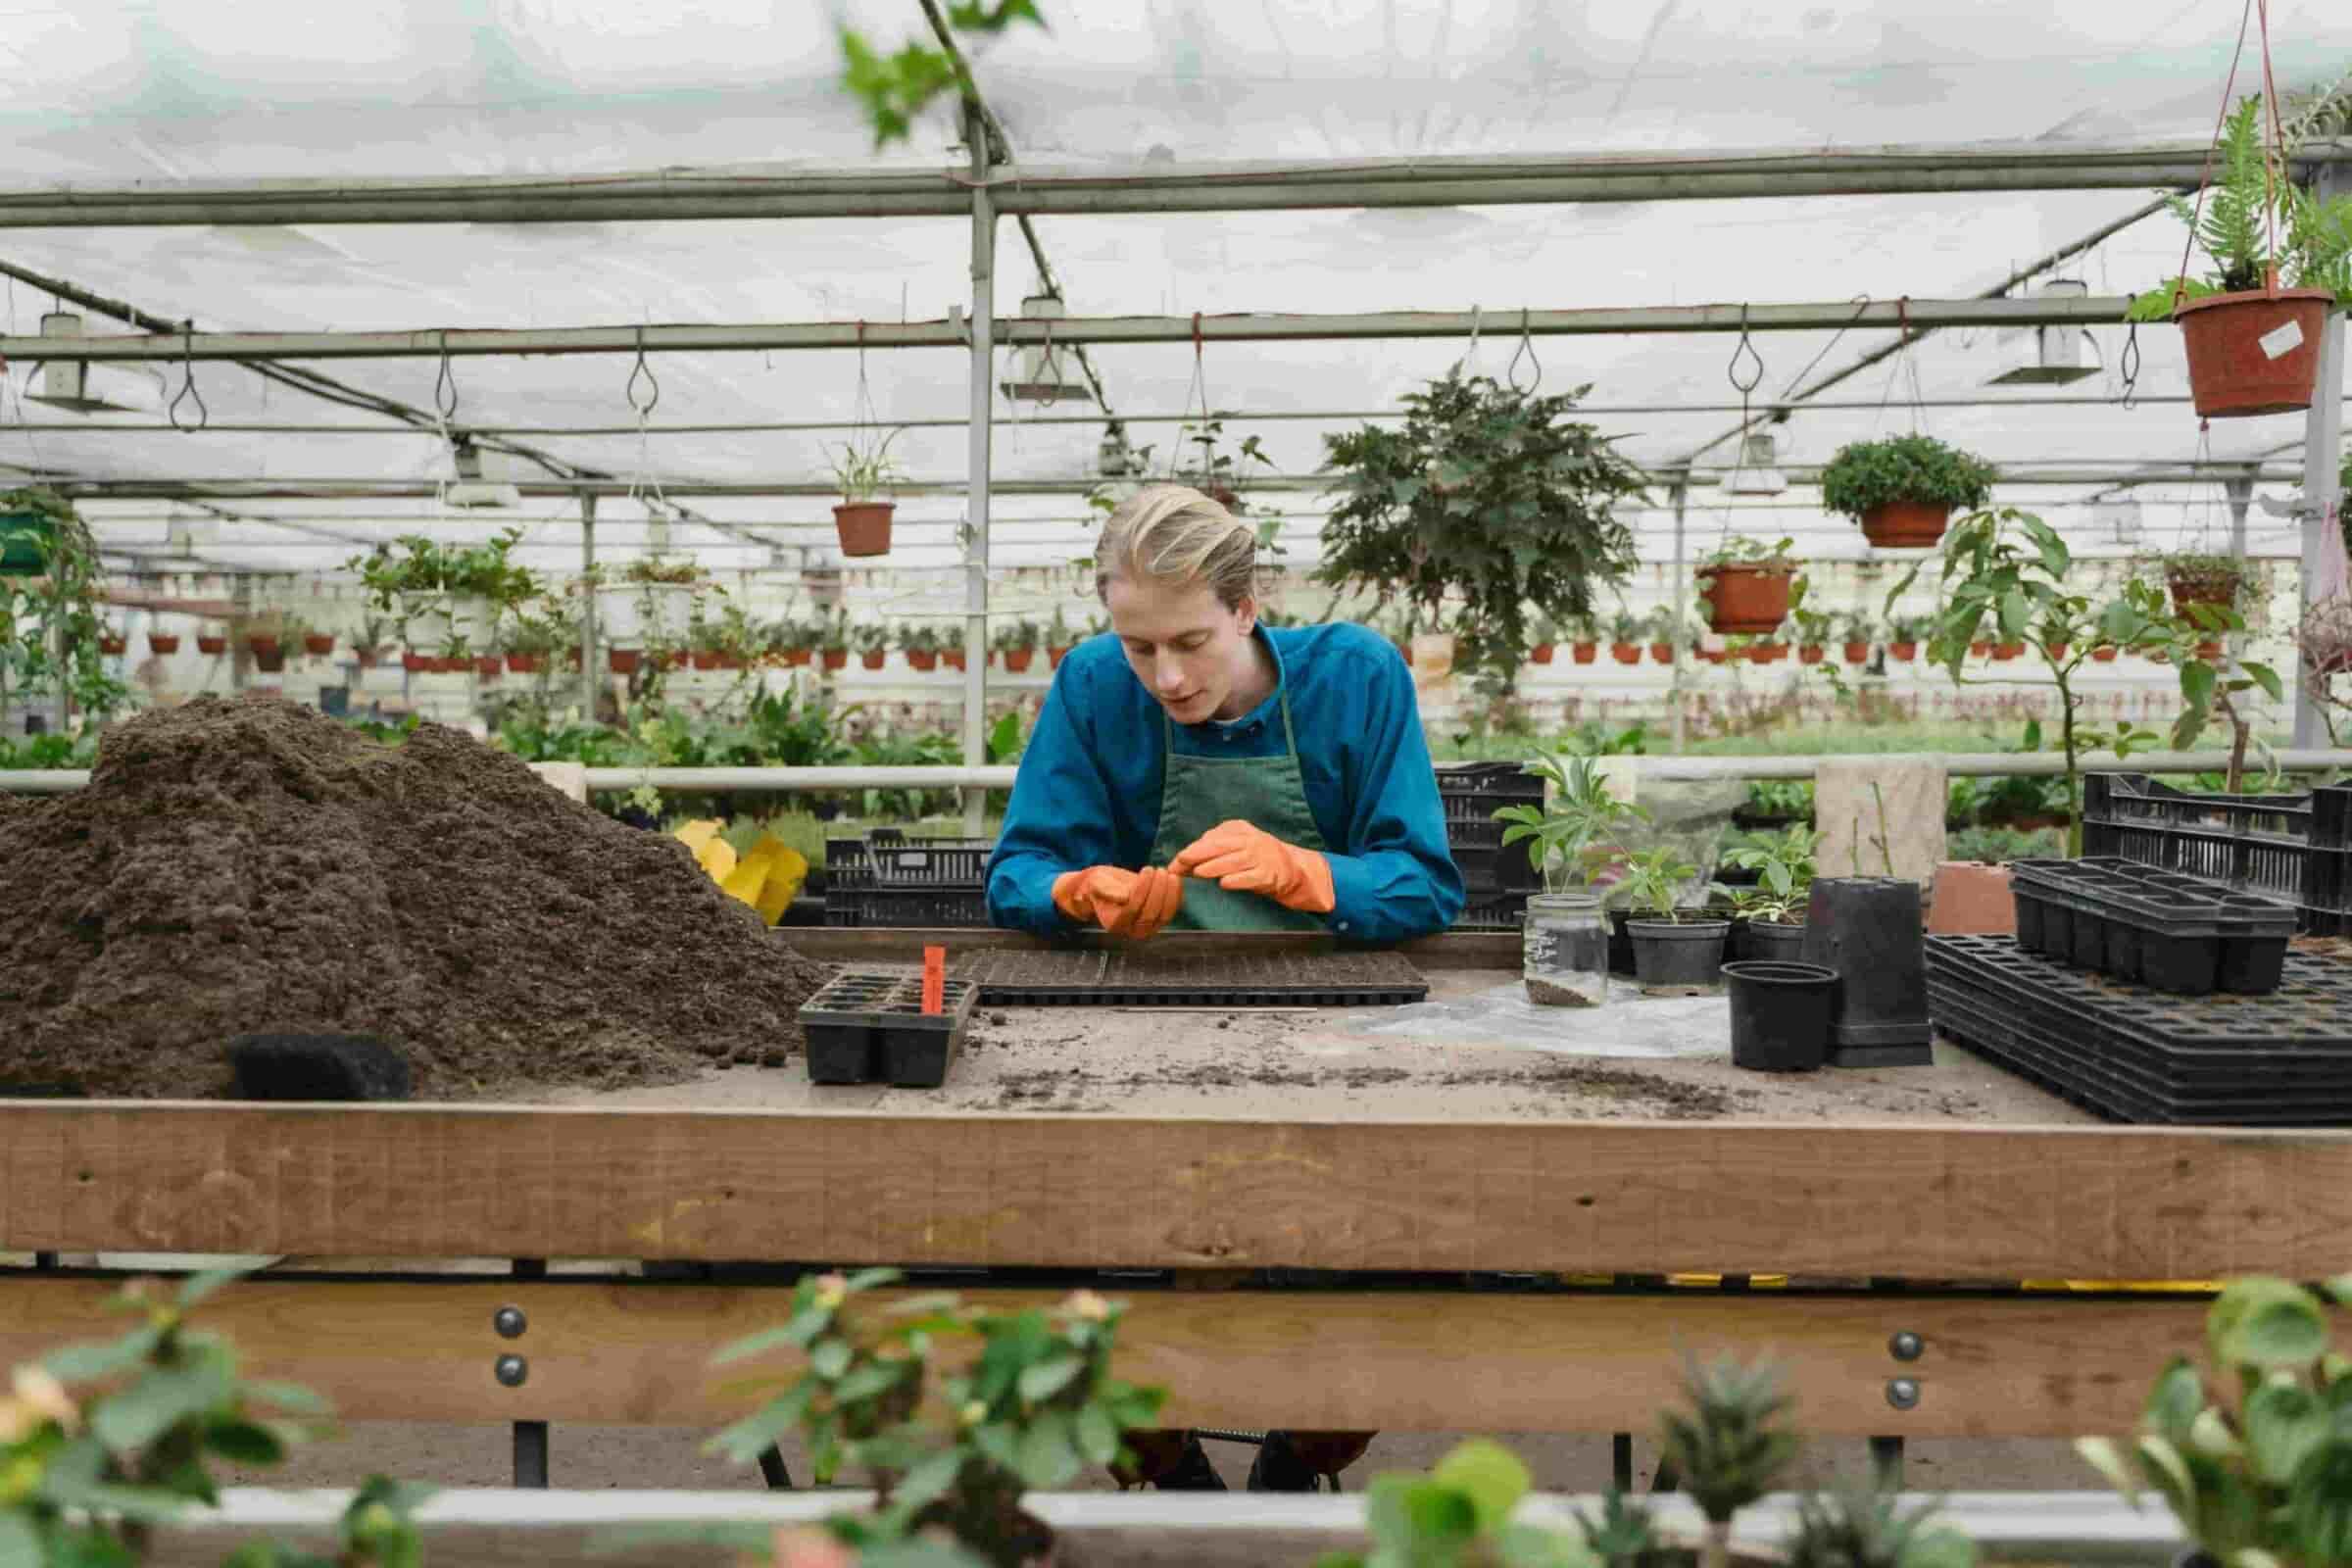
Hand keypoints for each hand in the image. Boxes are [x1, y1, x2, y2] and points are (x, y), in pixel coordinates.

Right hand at [1051, 864, 1183, 937]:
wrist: (1110, 887)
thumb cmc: (1101, 883)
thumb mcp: (1097, 882)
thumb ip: (1107, 889)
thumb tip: (1124, 897)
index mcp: (1113, 923)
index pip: (1132, 908)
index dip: (1142, 889)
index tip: (1148, 869)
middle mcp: (1131, 930)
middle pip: (1149, 914)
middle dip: (1157, 890)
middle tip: (1160, 870)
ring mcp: (1147, 928)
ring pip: (1163, 915)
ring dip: (1169, 893)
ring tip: (1168, 873)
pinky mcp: (1159, 921)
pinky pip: (1172, 911)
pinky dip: (1176, 895)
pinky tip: (1174, 879)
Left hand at [1167, 819, 1335, 914]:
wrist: (1291, 868)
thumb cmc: (1254, 858)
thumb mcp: (1235, 845)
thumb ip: (1211, 850)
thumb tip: (1181, 862)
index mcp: (1238, 829)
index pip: (1211, 838)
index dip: (1192, 850)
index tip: (1175, 863)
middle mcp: (1250, 840)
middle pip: (1220, 845)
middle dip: (1198, 854)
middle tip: (1179, 863)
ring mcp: (1261, 857)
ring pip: (1234, 860)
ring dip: (1214, 867)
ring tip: (1198, 873)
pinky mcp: (1268, 874)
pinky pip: (1250, 877)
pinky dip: (1237, 880)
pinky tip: (1224, 884)